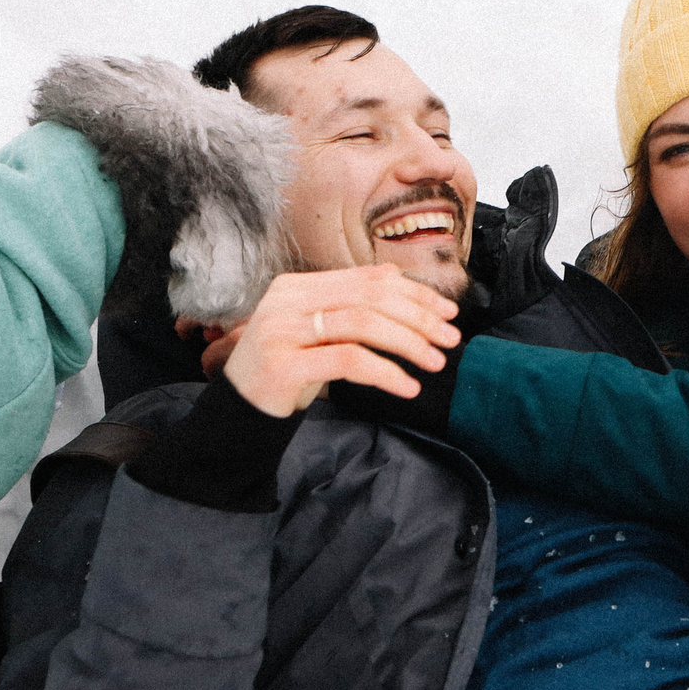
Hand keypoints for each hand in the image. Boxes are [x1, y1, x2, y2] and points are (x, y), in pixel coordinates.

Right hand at [216, 266, 459, 417]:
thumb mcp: (317, 332)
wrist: (238, 411)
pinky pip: (348, 361)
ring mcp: (282, 331)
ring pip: (362, 324)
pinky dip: (385, 373)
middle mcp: (287, 301)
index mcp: (297, 286)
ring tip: (435, 362)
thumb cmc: (286, 370)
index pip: (367, 278)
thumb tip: (401, 283)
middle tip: (450, 339)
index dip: (413, 291)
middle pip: (370, 297)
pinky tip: (407, 387)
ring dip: (408, 343)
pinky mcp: (283, 365)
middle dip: (418, 317)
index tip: (446, 312)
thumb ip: (350, 306)